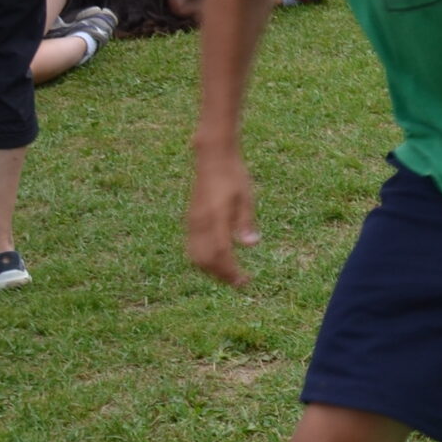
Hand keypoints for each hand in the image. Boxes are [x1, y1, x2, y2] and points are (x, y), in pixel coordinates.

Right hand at [186, 150, 260, 284]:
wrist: (212, 159)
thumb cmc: (234, 177)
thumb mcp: (246, 198)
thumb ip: (246, 223)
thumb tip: (251, 246)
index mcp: (215, 218)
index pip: (221, 254)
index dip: (231, 272)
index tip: (245, 281)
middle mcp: (199, 223)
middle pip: (205, 261)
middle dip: (221, 276)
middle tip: (240, 282)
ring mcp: (192, 222)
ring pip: (196, 257)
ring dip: (212, 270)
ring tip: (230, 274)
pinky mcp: (190, 221)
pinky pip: (193, 248)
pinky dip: (204, 260)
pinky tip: (220, 260)